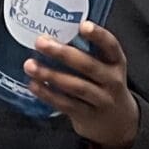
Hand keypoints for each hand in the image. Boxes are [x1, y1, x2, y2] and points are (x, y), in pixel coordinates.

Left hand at [28, 22, 139, 148]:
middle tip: (40, 42)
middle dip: (62, 53)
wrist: (118, 123)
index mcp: (116, 62)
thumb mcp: (106, 67)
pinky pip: (66, 104)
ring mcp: (101, 100)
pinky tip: (33, 84)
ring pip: (76, 86)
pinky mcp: (87, 115)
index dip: (98, 35)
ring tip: (29, 65)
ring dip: (50, 75)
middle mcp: (112, 80)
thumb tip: (52, 31)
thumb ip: (87, 51)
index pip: (111, 46)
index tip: (83, 25)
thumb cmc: (103, 85)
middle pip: (88, 65)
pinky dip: (48, 94)